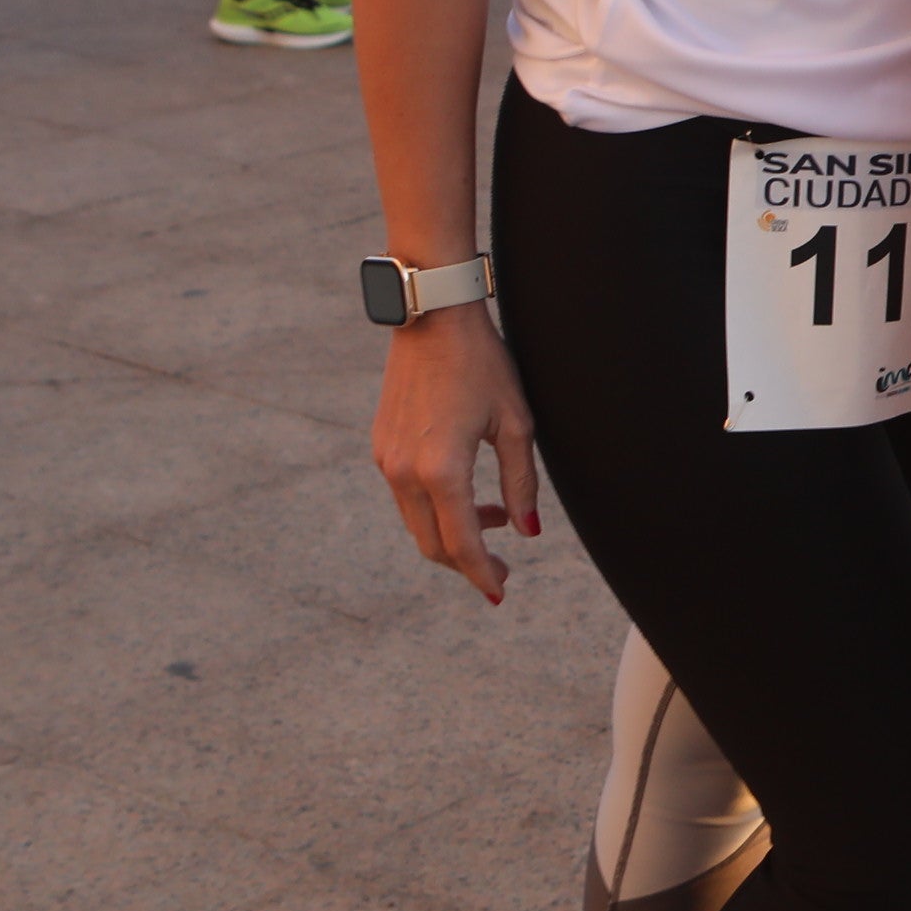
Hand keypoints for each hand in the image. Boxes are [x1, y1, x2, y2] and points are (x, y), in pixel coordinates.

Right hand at [370, 300, 537, 603]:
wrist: (433, 318)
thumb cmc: (482, 365)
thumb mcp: (516, 424)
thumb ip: (521, 483)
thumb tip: (529, 532)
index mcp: (441, 470)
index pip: (462, 544)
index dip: (482, 574)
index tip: (500, 592)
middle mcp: (405, 472)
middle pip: (432, 544)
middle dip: (466, 562)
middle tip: (502, 568)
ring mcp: (387, 460)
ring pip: (417, 522)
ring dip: (454, 532)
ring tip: (498, 517)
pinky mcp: (382, 447)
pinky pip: (407, 497)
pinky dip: (437, 508)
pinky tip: (470, 493)